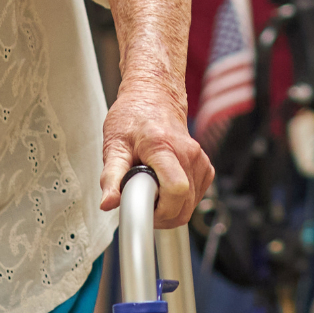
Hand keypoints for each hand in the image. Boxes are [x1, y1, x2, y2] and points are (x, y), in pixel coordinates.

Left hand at [100, 78, 213, 226]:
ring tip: (150, 191)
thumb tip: (108, 203)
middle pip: (183, 205)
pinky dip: (179, 201)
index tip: (141, 208)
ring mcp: (200, 161)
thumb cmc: (133, 116)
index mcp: (163, 146)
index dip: (159, 209)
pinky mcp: (205, 168)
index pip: (176, 189)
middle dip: (161, 215)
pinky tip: (164, 187)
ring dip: (169, 209)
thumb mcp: (114, 144)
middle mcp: (187, 153)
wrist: (155, 98)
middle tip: (141, 203)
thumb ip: (111, 177)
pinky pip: (195, 198)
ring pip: (190, 206)